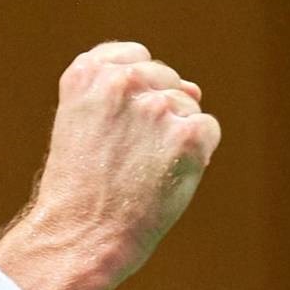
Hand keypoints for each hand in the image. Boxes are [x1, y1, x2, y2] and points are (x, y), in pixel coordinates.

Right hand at [0, 41, 221, 289]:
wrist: (81, 232)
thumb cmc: (82, 183)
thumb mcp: (83, 122)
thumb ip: (127, 94)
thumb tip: (195, 88)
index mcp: (86, 73)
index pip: (133, 57)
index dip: (133, 91)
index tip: (117, 124)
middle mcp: (120, 81)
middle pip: (165, 79)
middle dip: (158, 112)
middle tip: (128, 155)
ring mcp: (155, 106)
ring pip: (188, 105)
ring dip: (175, 134)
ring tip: (143, 168)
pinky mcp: (186, 134)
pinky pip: (208, 129)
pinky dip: (196, 154)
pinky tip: (165, 174)